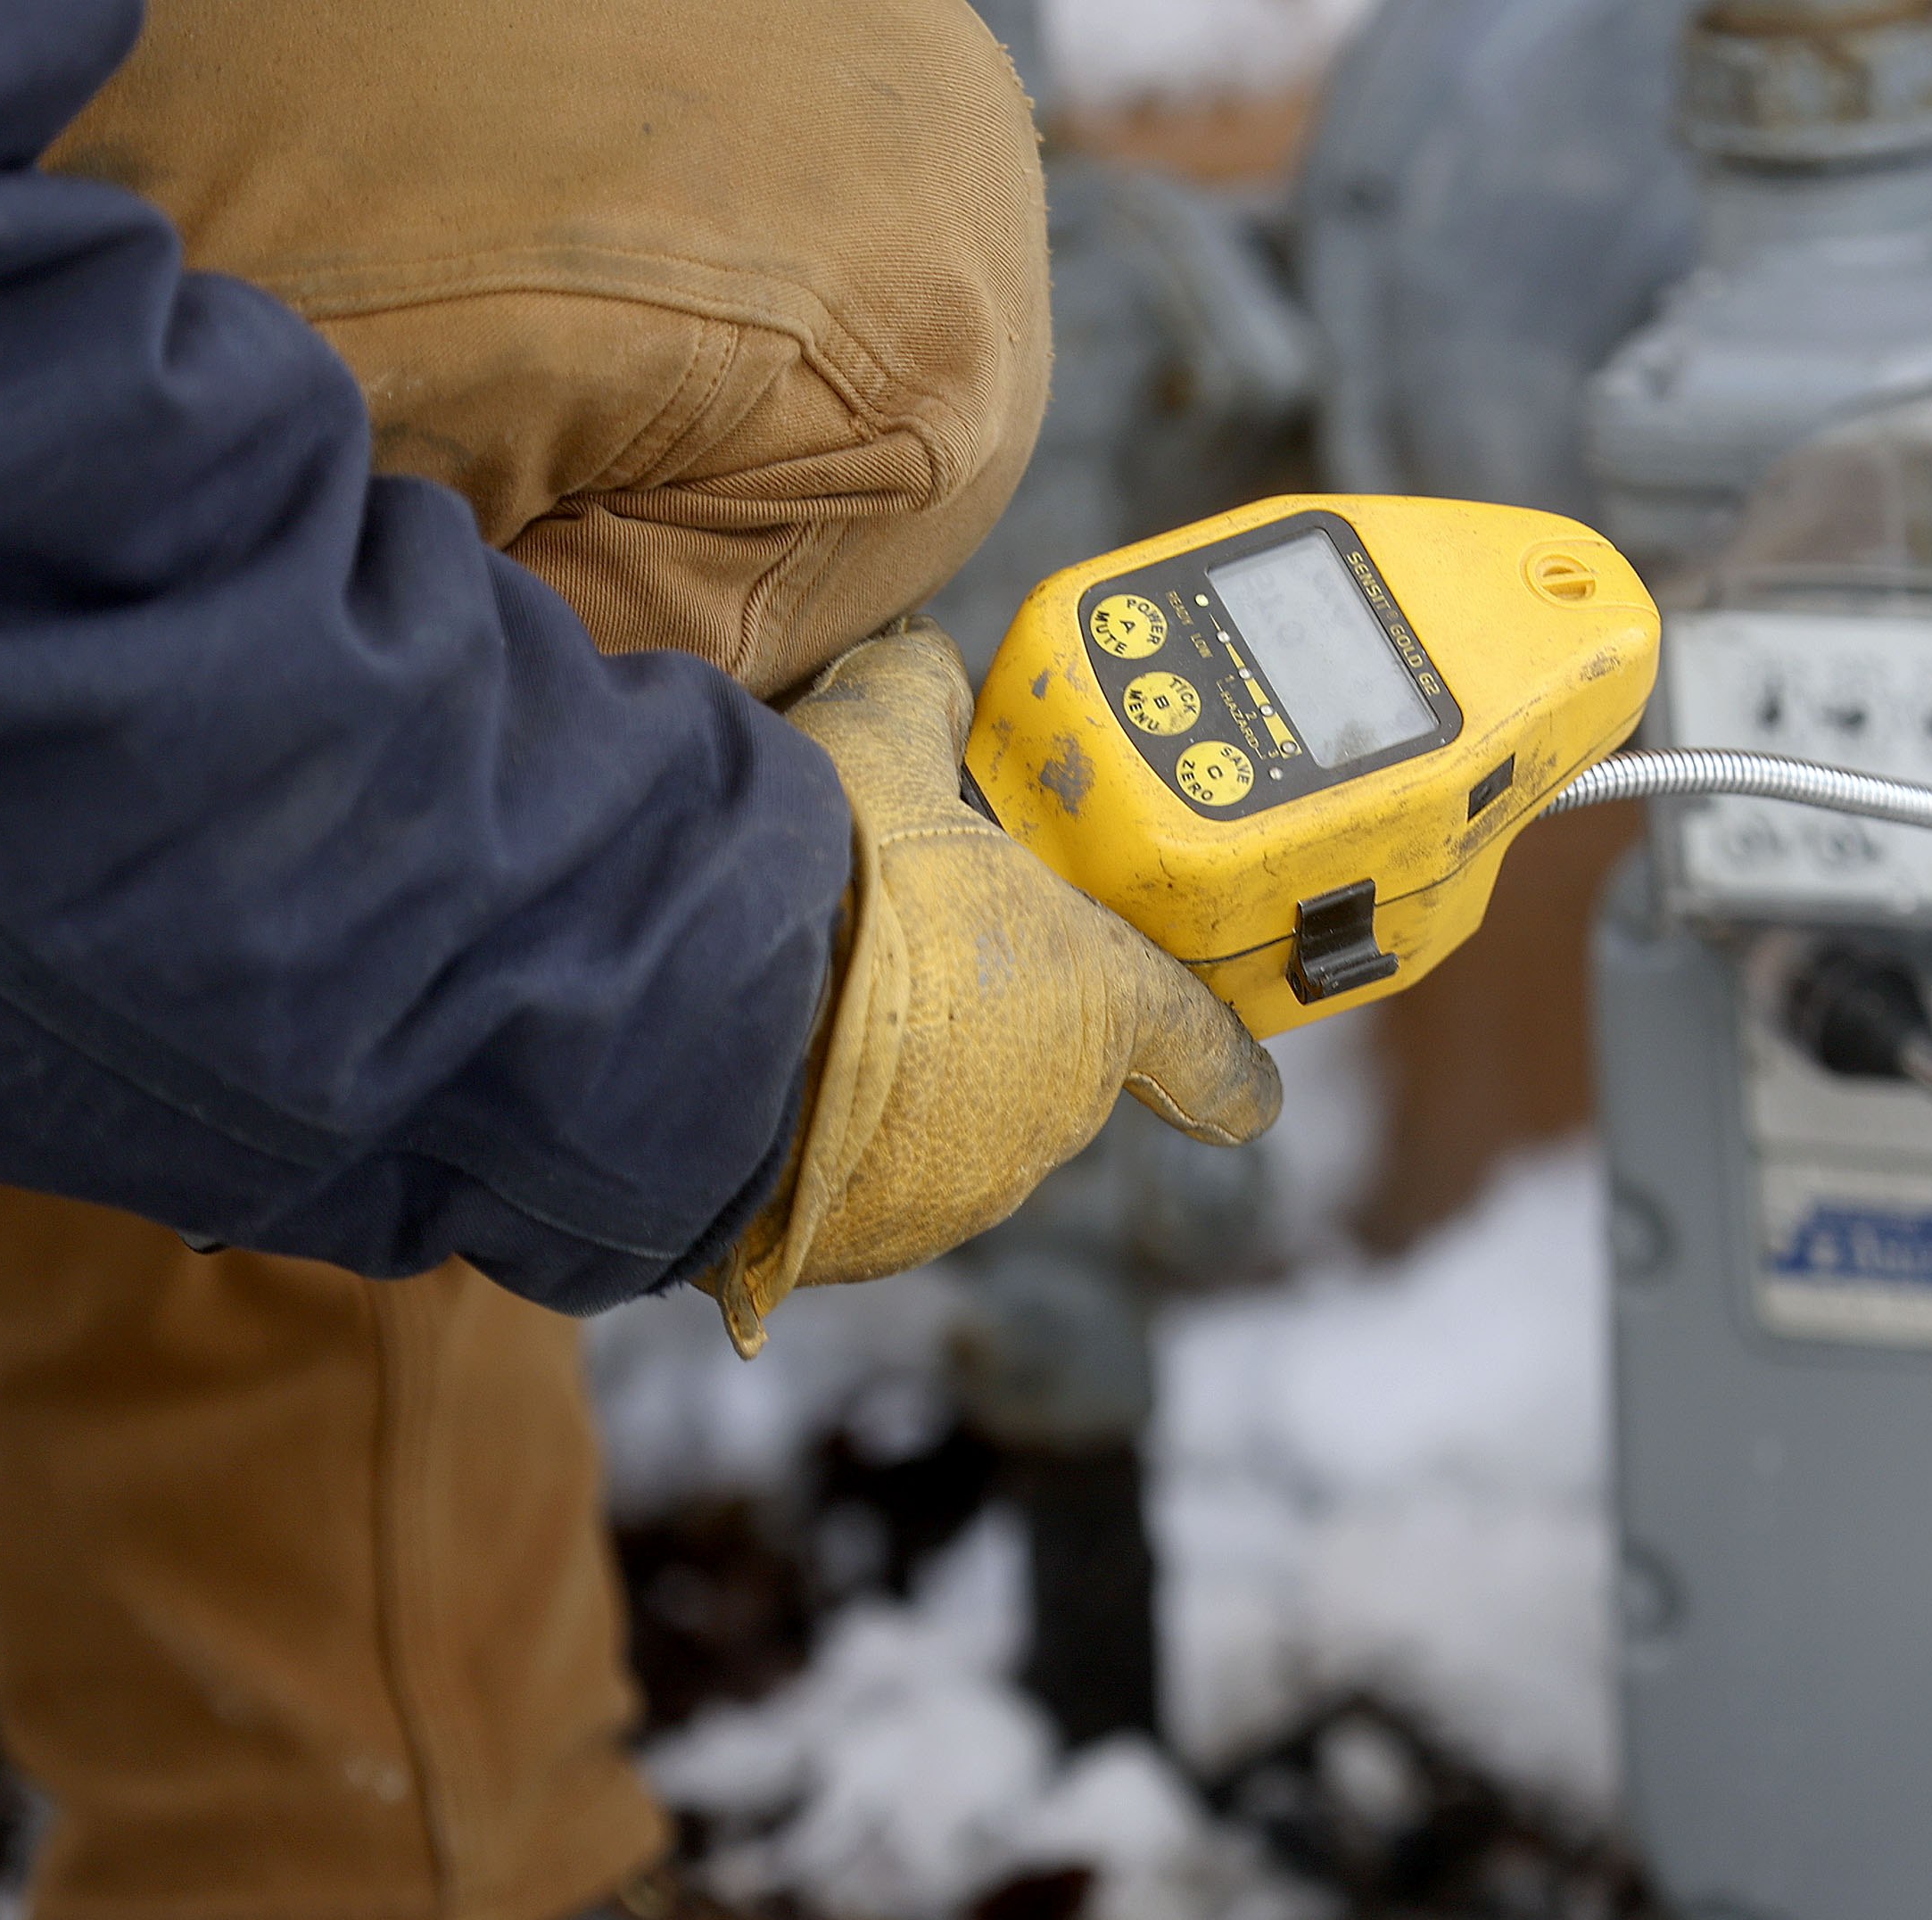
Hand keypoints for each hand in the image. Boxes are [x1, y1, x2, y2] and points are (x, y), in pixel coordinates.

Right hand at [705, 623, 1282, 1353]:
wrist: (683, 1009)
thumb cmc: (815, 877)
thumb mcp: (872, 745)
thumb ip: (916, 699)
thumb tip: (917, 662)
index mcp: (1094, 1007)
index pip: (1205, 1050)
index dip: (1228, 1064)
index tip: (1248, 1087)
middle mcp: (1044, 1121)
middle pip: (1043, 1066)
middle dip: (985, 1014)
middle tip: (903, 949)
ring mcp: (949, 1195)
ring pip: (944, 1129)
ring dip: (899, 1077)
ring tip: (814, 1006)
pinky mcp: (851, 1245)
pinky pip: (851, 1183)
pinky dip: (818, 1137)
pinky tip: (762, 1076)